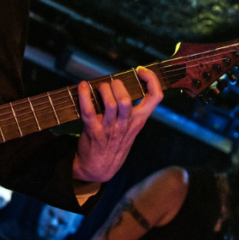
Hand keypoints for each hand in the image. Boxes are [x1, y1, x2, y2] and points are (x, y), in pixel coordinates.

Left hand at [72, 68, 162, 183]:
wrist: (100, 169)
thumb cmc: (115, 143)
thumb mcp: (131, 129)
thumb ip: (131, 111)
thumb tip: (122, 85)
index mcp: (138, 121)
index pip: (155, 97)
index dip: (152, 80)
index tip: (141, 71)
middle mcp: (126, 124)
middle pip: (126, 99)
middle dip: (117, 84)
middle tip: (111, 84)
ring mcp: (109, 128)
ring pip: (110, 103)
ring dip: (102, 89)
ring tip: (99, 87)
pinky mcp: (93, 131)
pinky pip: (88, 110)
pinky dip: (84, 95)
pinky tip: (82, 86)